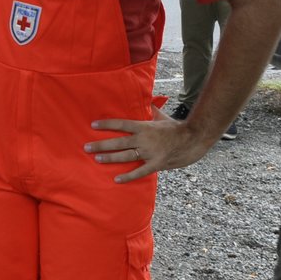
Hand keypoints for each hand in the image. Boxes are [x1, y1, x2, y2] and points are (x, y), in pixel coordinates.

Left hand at [83, 108, 214, 183]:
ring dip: (110, 158)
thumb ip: (151, 110)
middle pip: (118, 142)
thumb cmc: (177, 127)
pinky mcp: (156, 164)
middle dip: (101, 144)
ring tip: (97, 159)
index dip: (107, 124)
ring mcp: (149, 153)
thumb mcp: (162, 117)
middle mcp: (144, 140)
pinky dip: (128, 176)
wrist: (194, 138)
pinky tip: (117, 179)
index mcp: (144, 127)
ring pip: (125, 156)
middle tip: (86, 147)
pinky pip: (140, 172)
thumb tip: (147, 100)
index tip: (93, 125)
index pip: (121, 124)